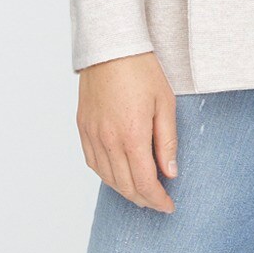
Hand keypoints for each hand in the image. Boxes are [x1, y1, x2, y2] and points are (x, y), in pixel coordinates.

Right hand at [77, 52, 178, 210]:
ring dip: (125, 191)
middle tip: (158, 203)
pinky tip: (118, 176)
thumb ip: (167, 142)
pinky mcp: (83, 127)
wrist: (111, 47)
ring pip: (106, 177)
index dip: (158, 199)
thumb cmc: (142, 71)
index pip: (144, 182)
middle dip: (144, 199)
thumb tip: (170, 173)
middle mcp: (108, 139)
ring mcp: (92, 134)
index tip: (168, 205)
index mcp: (132, 135)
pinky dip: (106, 175)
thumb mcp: (165, 105)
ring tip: (140, 193)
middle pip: (125, 185)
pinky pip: (92, 162)